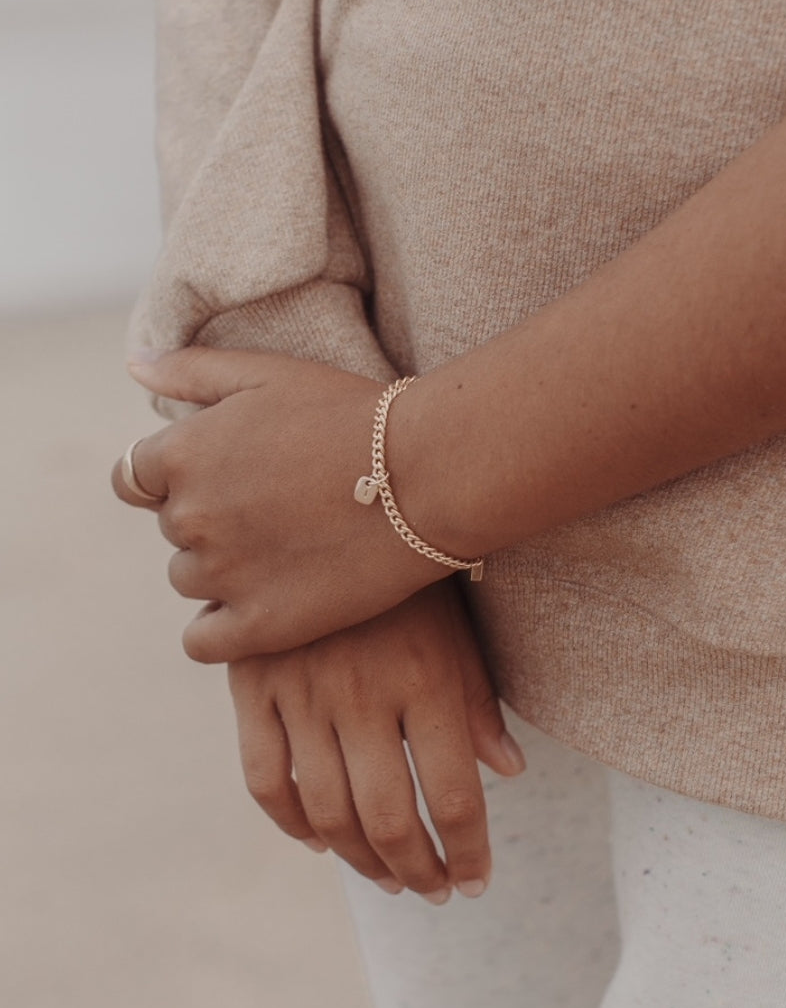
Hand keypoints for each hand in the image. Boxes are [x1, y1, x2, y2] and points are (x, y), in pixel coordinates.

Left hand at [111, 349, 449, 662]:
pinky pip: (203, 642)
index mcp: (182, 454)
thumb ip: (192, 369)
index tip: (227, 477)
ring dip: (223, 570)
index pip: (134, 479)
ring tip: (287, 549)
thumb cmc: (353, 416)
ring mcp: (223, 575)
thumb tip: (135, 365)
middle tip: (277, 507)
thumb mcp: (269, 372)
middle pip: (173, 528)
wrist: (428, 475)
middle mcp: (190, 516)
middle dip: (212, 518)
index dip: (178, 478)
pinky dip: (221, 627)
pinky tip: (263, 605)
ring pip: (190, 580)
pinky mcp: (259, 625)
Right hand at [229, 583, 525, 900]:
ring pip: (326, 811)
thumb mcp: (458, 626)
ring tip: (389, 876)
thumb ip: (478, 703)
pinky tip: (320, 840)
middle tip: (432, 890)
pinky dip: (290, 823)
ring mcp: (299, 691)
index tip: (475, 881)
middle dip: (417, 870)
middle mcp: (361, 693)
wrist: (326, 501)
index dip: (468, 852)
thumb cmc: (410, 572)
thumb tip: (508, 773)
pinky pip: (264, 778)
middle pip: (388, 819)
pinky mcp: (252, 685)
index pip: (453, 797)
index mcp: (423, 678)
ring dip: (361, 861)